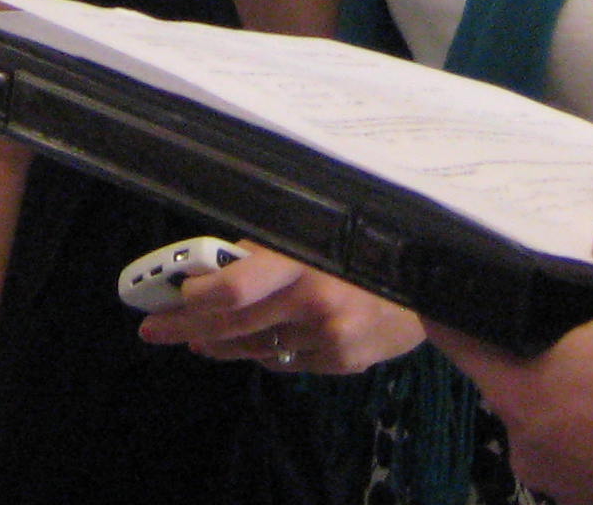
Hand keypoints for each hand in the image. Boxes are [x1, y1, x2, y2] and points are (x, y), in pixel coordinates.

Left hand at [137, 245, 423, 375]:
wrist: (436, 280)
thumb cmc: (370, 242)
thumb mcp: (320, 230)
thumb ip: (272, 248)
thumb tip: (216, 266)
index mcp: (305, 260)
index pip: (234, 287)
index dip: (195, 296)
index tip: (166, 297)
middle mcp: (316, 302)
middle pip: (234, 322)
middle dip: (188, 326)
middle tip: (156, 329)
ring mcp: (330, 338)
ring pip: (255, 347)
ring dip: (220, 343)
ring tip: (198, 337)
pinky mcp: (342, 362)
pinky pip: (287, 360)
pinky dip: (267, 350)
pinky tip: (257, 342)